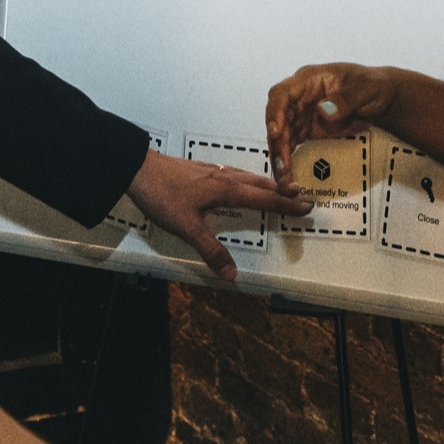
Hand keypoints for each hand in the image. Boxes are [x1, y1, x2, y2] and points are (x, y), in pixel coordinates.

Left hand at [127, 150, 308, 281]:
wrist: (137, 168)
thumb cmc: (162, 195)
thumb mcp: (186, 227)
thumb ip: (210, 250)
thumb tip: (232, 275)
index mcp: (225, 190)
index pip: (262, 198)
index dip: (285, 205)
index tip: (306, 206)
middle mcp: (223, 177)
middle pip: (259, 184)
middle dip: (282, 191)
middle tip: (302, 195)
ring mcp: (211, 170)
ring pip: (246, 176)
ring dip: (265, 183)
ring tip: (278, 187)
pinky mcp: (199, 170)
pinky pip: (233, 173)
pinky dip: (247, 178)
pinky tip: (238, 181)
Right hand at [264, 62, 398, 181]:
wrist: (382, 99)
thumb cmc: (373, 86)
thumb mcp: (366, 89)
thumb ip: (346, 99)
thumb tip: (323, 111)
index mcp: (309, 79)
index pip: (282, 93)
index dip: (275, 112)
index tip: (275, 131)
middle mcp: (300, 97)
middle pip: (278, 118)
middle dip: (276, 142)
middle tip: (281, 166)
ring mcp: (302, 114)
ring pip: (281, 135)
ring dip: (280, 156)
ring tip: (283, 178)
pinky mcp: (307, 130)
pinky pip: (291, 145)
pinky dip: (288, 160)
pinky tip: (288, 176)